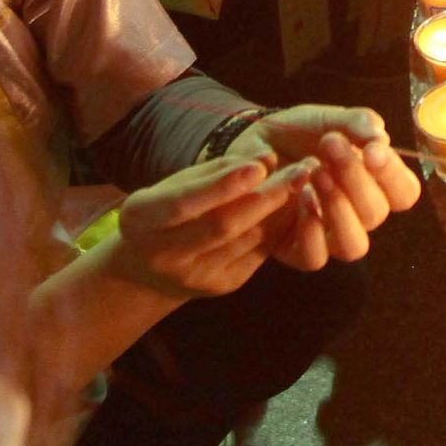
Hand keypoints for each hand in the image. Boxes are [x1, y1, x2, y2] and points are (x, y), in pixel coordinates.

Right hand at [107, 152, 316, 301]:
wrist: (149, 269)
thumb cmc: (165, 212)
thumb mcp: (177, 184)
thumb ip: (218, 170)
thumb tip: (267, 159)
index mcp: (141, 220)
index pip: (183, 204)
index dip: (223, 185)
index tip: (260, 165)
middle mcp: (164, 254)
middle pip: (223, 225)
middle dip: (267, 195)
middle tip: (302, 169)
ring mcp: (194, 276)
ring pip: (247, 239)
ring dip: (281, 209)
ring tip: (304, 181)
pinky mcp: (222, 286)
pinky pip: (258, 251)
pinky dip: (279, 226)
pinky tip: (296, 205)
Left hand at [227, 104, 420, 269]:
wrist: (252, 142)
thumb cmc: (300, 132)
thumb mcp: (331, 119)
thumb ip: (360, 124)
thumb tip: (381, 140)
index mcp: (375, 184)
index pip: (404, 193)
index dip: (393, 175)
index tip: (372, 151)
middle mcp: (358, 215)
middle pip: (376, 214)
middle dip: (355, 178)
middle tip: (330, 147)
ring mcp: (328, 236)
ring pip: (354, 246)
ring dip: (338, 209)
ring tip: (316, 174)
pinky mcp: (296, 250)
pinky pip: (315, 258)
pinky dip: (310, 231)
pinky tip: (300, 198)